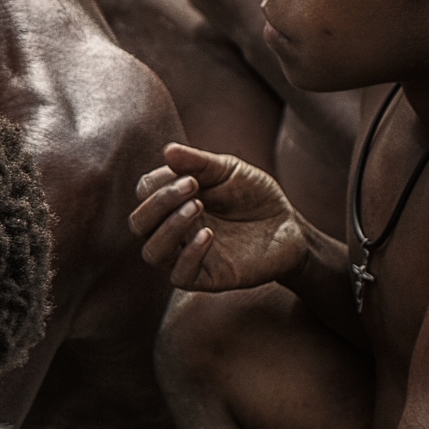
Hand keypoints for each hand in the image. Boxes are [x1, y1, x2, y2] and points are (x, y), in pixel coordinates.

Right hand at [128, 142, 307, 290]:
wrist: (289, 225)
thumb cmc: (254, 195)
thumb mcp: (229, 170)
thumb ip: (198, 162)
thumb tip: (168, 150)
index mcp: (172, 203)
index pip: (144, 194)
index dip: (159, 185)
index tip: (191, 177)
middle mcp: (173, 230)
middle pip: (138, 223)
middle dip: (159, 204)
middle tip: (192, 188)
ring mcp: (187, 255)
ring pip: (152, 252)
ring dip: (169, 228)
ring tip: (197, 209)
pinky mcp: (207, 277)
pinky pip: (179, 276)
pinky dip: (189, 255)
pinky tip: (209, 235)